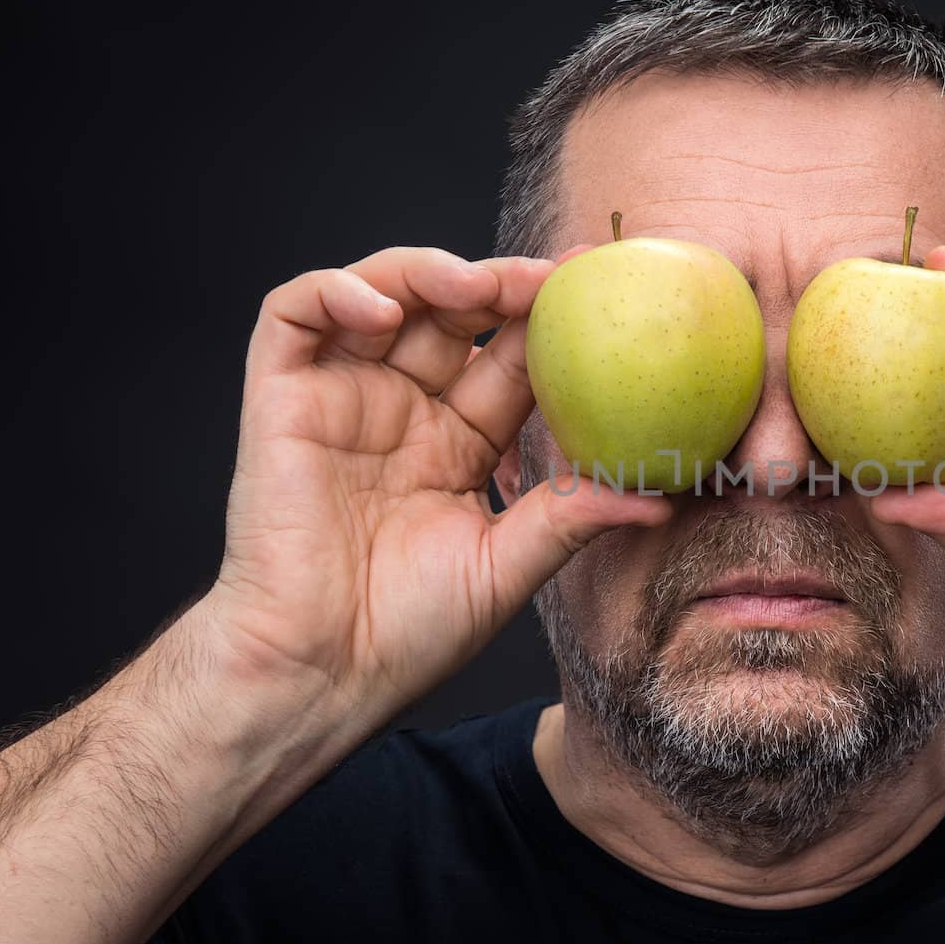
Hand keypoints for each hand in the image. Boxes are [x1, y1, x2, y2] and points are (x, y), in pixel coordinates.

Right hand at [199, 246, 669, 744]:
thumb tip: (662, 497)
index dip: (551, 322)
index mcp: (459, 442)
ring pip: (383, 294)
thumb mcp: (509, 565)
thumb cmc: (410, 631)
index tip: (605, 297)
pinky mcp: (281, 397)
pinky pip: (295, 314)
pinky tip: (382, 313)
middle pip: (455, 314)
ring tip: (474, 287)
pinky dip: (336, 291)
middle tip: (553, 279)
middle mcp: (404, 408)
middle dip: (502, 284)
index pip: (511, 358)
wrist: (323, 671)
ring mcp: (342, 397)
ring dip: (428, 272)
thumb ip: (573, 516)